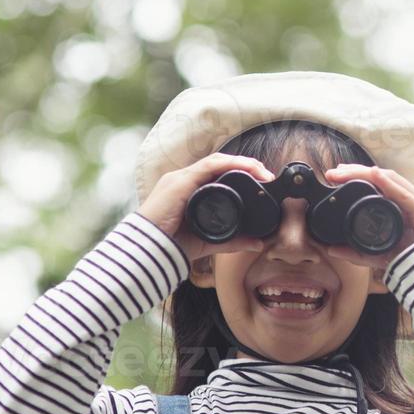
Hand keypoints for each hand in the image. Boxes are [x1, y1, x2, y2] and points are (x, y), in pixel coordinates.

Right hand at [136, 153, 277, 266]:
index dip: (241, 174)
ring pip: (217, 161)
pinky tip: (248, 168)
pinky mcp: (180, 181)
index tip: (263, 182)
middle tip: (267, 175)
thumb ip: (233, 241)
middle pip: (219, 165)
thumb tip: (258, 243)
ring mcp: (181, 178)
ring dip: (243, 163)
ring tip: (262, 171)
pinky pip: (210, 165)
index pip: (217, 174)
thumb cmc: (171, 245)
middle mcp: (184, 180)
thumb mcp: (209, 241)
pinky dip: (232, 164)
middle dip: (246, 166)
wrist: (146, 252)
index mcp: (188, 190)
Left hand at [321, 163, 413, 271]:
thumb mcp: (381, 255)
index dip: (358, 176)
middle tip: (334, 171)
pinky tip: (375, 175)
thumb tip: (332, 250)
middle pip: (382, 177)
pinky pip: (404, 194)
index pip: (379, 183)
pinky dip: (388, 184)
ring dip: (366, 173)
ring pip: (390, 179)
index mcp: (404, 206)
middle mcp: (412, 199)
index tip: (336, 176)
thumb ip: (358, 253)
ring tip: (346, 170)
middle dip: (356, 171)